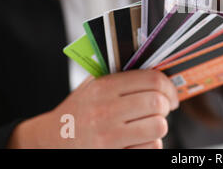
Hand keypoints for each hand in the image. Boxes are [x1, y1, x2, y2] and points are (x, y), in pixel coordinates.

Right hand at [8, 70, 178, 148]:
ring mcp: (108, 136)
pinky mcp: (113, 155)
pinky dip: (151, 144)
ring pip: (158, 126)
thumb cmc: (78, 111)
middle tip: (163, 109)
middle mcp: (105, 110)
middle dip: (166, 106)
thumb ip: (119, 75)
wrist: (51, 141)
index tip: (172, 94)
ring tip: (150, 124)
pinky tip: (139, 140)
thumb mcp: (92, 86)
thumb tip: (157, 68)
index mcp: (103, 87)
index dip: (169, 86)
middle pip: (158, 102)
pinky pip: (151, 148)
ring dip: (159, 125)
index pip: (152, 79)